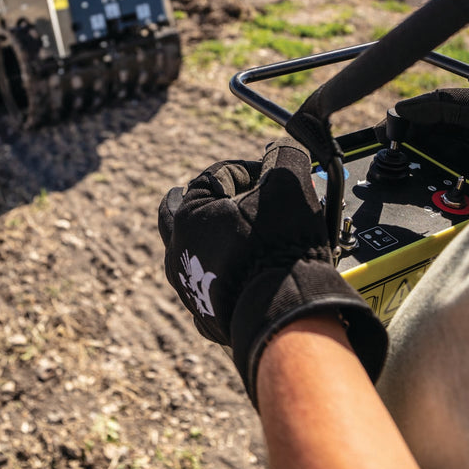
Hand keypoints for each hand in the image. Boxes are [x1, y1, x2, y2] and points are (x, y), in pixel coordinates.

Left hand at [158, 140, 386, 403]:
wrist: (282, 311)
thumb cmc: (280, 245)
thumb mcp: (288, 183)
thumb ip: (285, 157)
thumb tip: (285, 150)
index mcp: (189, 215)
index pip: (216, 177)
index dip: (249, 169)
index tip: (274, 174)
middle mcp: (179, 252)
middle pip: (179, 215)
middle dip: (197, 202)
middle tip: (203, 196)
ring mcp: (189, 289)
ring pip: (192, 256)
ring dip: (210, 243)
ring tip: (225, 238)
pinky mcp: (207, 318)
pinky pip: (210, 292)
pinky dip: (222, 281)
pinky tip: (237, 278)